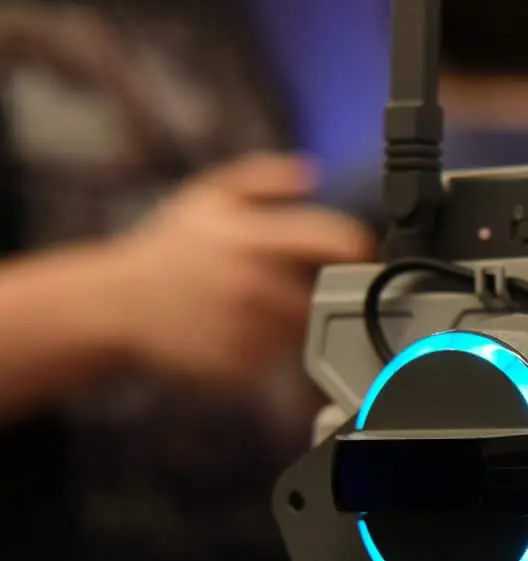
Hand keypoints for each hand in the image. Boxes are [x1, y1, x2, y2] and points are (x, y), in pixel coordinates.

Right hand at [102, 153, 374, 390]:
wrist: (115, 304)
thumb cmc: (167, 249)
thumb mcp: (208, 196)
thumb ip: (264, 178)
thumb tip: (311, 173)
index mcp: (256, 239)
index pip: (340, 243)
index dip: (359, 248)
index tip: (359, 254)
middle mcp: (256, 287)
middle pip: (329, 296)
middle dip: (319, 291)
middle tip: (289, 284)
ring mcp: (249, 332)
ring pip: (305, 331)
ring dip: (292, 322)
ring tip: (253, 307)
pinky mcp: (241, 368)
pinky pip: (277, 361)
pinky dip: (267, 350)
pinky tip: (236, 332)